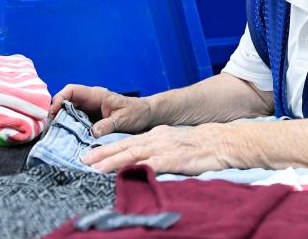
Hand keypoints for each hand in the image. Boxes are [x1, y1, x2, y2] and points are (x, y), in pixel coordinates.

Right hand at [50, 84, 153, 136]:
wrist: (146, 115)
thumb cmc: (136, 112)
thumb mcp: (123, 119)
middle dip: (55, 112)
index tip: (52, 114)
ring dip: (61, 121)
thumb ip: (108, 125)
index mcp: (97, 95)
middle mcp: (90, 100)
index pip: (72, 91)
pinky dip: (69, 127)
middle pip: (66, 101)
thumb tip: (92, 133)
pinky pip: (76, 121)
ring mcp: (89, 109)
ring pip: (68, 112)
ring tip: (54, 134)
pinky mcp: (91, 118)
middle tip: (49, 128)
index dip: (59, 99)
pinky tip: (66, 138)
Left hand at [81, 123, 231, 174]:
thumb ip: (162, 148)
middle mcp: (158, 138)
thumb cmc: (204, 144)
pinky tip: (122, 173)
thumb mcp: (178, 141)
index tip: (93, 155)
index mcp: (159, 134)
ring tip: (94, 168)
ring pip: (132, 154)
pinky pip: (149, 165)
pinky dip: (134, 168)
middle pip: (125, 146)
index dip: (110, 148)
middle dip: (103, 154)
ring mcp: (164, 148)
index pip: (129, 141)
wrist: (224, 141)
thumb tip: (147, 159)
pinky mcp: (172, 160)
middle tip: (84, 160)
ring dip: (111, 161)